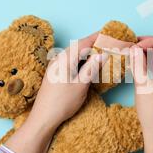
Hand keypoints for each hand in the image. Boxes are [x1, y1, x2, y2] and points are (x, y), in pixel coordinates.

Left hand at [6, 33, 106, 152]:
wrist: (43, 118)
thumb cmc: (62, 102)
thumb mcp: (81, 85)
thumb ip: (91, 67)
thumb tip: (103, 53)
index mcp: (64, 59)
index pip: (83, 43)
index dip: (98, 37)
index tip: (110, 34)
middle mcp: (58, 59)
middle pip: (78, 46)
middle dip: (94, 44)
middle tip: (109, 44)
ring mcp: (55, 66)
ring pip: (74, 53)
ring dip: (88, 52)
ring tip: (101, 53)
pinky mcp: (55, 73)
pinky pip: (70, 60)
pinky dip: (81, 60)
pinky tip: (88, 65)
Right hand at [130, 36, 152, 152]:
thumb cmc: (152, 114)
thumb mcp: (142, 87)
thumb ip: (138, 65)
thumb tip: (134, 49)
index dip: (152, 42)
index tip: (136, 45)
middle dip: (151, 47)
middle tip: (134, 48)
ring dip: (152, 57)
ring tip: (135, 57)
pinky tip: (141, 69)